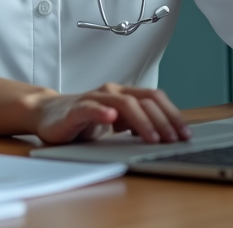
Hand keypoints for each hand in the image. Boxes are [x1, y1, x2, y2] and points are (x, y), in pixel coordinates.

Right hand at [31, 83, 191, 144]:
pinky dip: (102, 112)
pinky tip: (112, 119)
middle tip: (173, 140)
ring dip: (142, 121)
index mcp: (124, 94)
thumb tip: (167, 135)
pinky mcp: (75, 109)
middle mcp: (111, 91)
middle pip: (144, 100)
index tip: (185, 134)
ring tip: (152, 137)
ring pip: (123, 103)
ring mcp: (93, 99)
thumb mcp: (117, 122)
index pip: (155, 98)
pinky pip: (90, 108)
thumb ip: (137, 124)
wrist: (47, 114)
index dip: (173, 114)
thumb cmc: (84, 120)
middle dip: (163, 121)